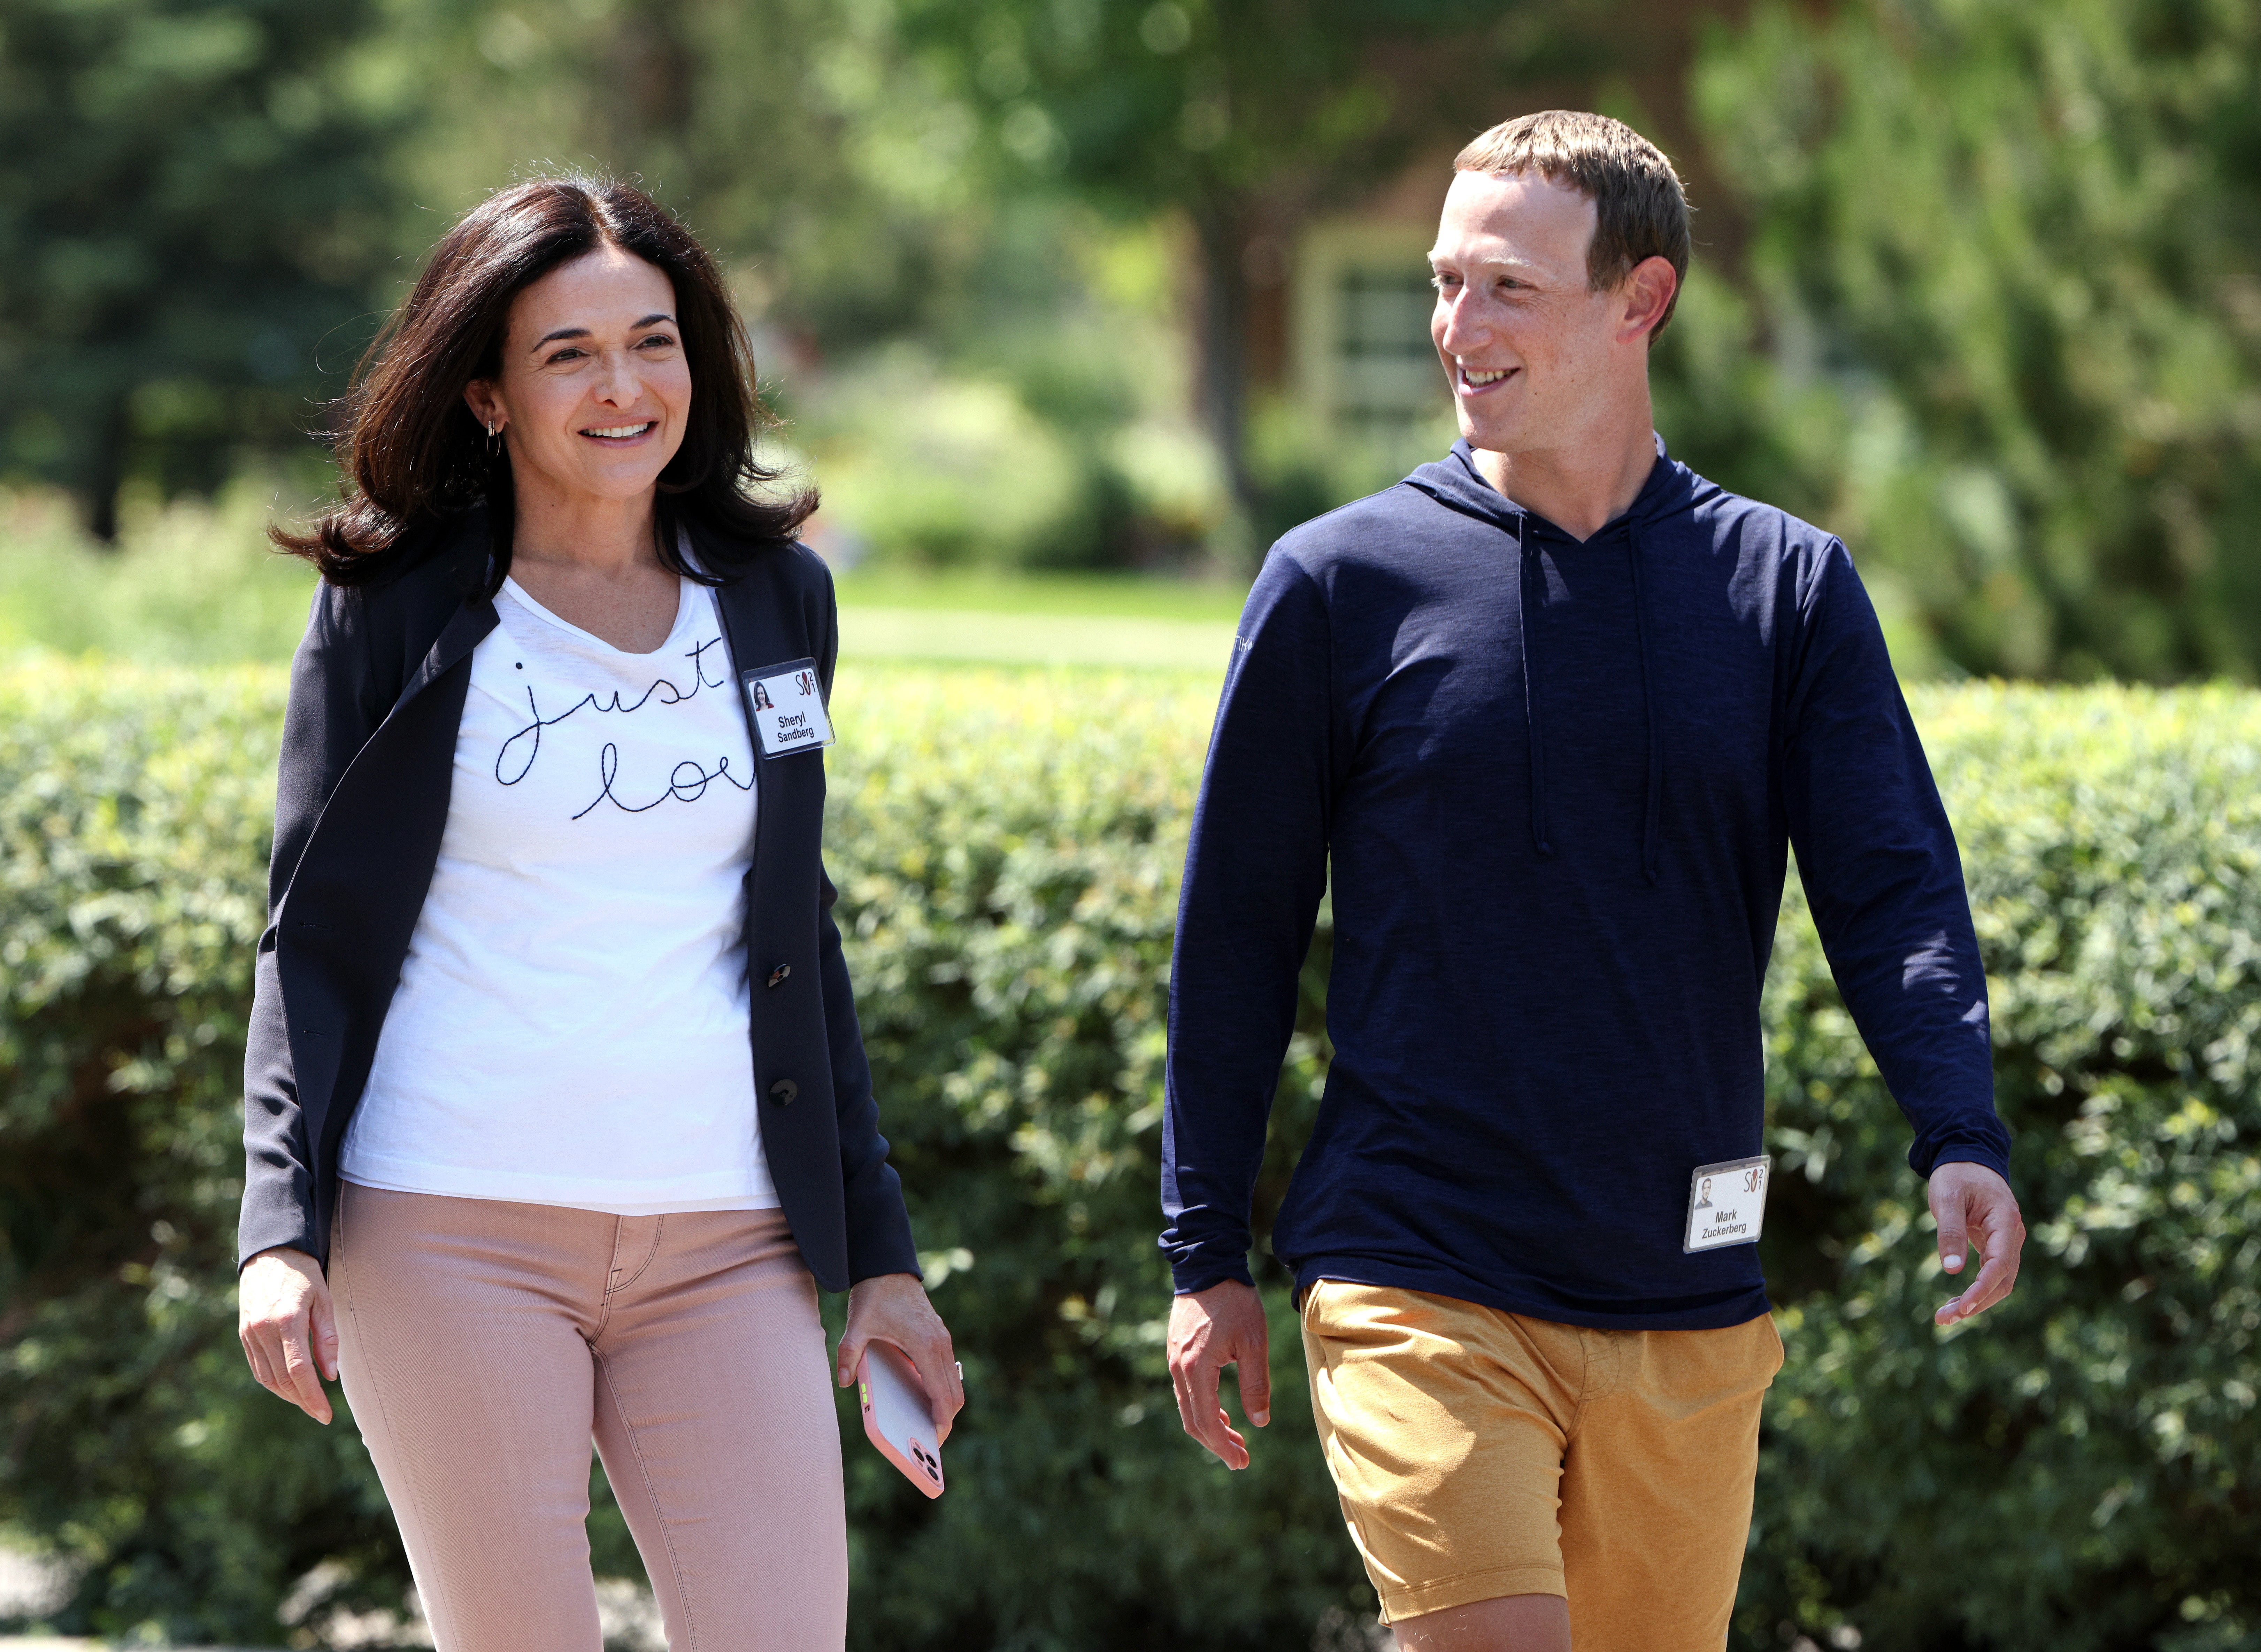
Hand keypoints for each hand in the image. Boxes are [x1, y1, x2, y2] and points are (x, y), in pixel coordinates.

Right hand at [239, 1246, 338, 1423]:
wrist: (270, 1254)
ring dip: (288, 1395)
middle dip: (303, 1401)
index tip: (326, 1414)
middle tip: (321, 1414)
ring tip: (308, 1403)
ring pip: (268, 1378)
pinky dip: (274, 1383)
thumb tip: (330, 1375)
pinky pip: (258, 1368)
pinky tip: (290, 1388)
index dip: (313, 1396)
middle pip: (283, 1379)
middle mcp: (263, 1330)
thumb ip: (327, 1338)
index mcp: (287, 1320)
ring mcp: (250, 1334)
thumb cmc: (304, 1275)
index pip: (299, 1370)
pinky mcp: (243, 1335)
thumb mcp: (324, 1300)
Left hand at [837, 1273, 964, 1441]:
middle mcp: (940, 1344)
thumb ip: (848, 1353)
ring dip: (945, 1404)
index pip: (942, 1393)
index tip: (935, 1440)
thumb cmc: (875, 1294)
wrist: (889, 1266)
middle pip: (955, 1393)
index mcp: (925, 1345)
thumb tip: (842, 1381)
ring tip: (927, 1425)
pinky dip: (942, 1388)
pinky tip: (923, 1397)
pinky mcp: (939, 1337)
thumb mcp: (857, 1324)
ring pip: (954, 1382)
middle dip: (946, 1419)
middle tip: (929, 1442)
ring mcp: (943, 1339)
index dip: (941, 1420)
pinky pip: (947, 1370)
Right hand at [1167, 1279, 1269, 1468]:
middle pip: (1192, 1420)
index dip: (1223, 1446)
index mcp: (1196, 1369)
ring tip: (1236, 1439)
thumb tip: (1260, 1422)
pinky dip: (1203, 1408)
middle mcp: (1178, 1368)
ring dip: (1210, 1427)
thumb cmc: (1235, 1302)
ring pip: (1188, 1406)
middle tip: (1240, 1460)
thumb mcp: (1253, 1343)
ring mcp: (1174, 1359)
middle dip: (1216, 1444)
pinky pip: (1186, 1390)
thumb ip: (1255, 1384)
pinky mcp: (1176, 1350)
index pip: (1207, 1421)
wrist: (1208, 1264)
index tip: (1241, 1462)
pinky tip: (1224, 1411)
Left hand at [1929, 1161, 2025, 1326]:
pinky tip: (1955, 1303)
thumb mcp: (1947, 1198)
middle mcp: (2012, 1235)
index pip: (1999, 1265)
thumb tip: (1952, 1270)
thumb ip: (1950, 1232)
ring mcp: (2006, 1242)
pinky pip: (1991, 1274)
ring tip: (1944, 1317)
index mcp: (2005, 1221)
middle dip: (1975, 1303)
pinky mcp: (1996, 1247)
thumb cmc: (1956, 1175)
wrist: (1967, 1159)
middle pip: (2001, 1281)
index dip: (1981, 1289)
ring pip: (1998, 1282)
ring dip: (1975, 1301)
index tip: (1962, 1307)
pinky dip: (1975, 1291)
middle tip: (1943, 1319)